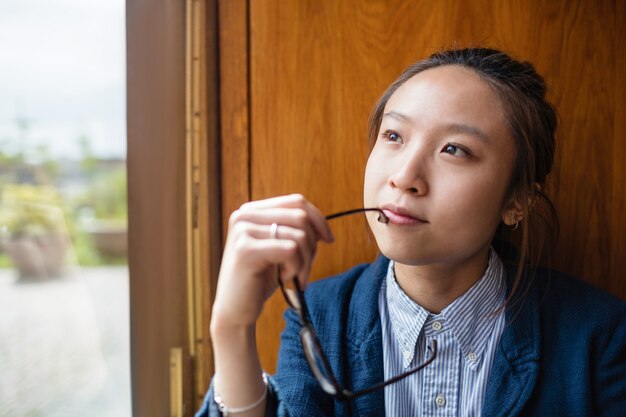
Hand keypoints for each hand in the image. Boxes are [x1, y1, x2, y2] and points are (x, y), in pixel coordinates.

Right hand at [211, 194, 333, 330]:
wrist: (235, 310)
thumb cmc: (259, 279)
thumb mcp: (278, 249)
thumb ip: (294, 231)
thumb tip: (322, 226)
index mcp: (252, 211)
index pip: (296, 201)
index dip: (318, 219)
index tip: (329, 239)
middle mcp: (244, 216)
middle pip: (301, 217)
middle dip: (312, 245)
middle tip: (305, 269)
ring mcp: (243, 231)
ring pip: (299, 235)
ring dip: (304, 262)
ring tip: (293, 277)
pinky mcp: (246, 250)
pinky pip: (291, 250)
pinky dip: (295, 268)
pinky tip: (284, 279)